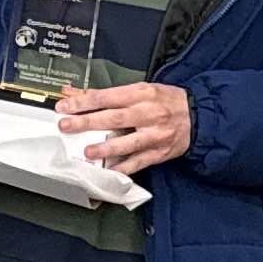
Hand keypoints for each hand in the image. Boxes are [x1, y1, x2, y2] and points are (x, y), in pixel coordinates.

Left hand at [56, 79, 192, 175]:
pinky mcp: (159, 152)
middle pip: (114, 118)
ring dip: (105, 148)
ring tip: (87, 152)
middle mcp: (148, 114)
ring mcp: (155, 135)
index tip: (63, 106)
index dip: (83, 102)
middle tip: (66, 126)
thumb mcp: (139, 90)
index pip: (107, 97)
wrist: (198, 116)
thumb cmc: (165, 100)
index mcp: (141, 94)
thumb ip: (106, 94)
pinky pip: (139, 162)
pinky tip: (108, 171)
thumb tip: (74, 94)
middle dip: (87, 122)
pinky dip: (123, 168)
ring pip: (128, 142)